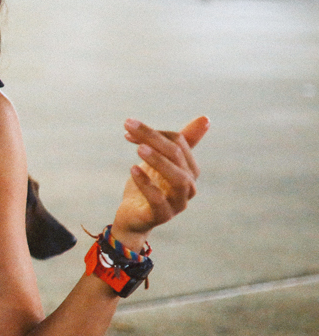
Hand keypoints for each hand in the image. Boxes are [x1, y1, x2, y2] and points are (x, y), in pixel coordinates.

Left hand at [113, 116, 208, 242]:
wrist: (133, 217)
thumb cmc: (149, 185)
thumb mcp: (159, 160)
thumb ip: (178, 141)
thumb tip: (206, 118)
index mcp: (189, 169)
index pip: (178, 142)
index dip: (154, 132)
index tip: (129, 126)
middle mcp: (188, 185)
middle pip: (177, 156)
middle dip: (153, 138)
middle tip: (129, 125)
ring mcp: (178, 202)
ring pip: (177, 179)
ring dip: (158, 161)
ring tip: (139, 148)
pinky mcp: (163, 216)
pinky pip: (159, 200)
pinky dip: (147, 184)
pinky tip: (133, 169)